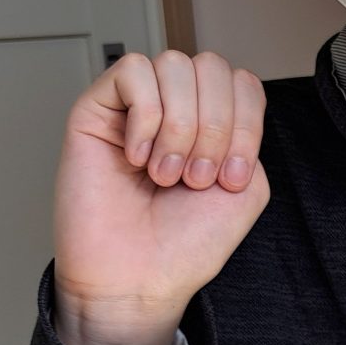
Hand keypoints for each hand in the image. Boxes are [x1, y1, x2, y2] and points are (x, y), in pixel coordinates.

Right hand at [52, 49, 270, 344]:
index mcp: (212, 125)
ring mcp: (136, 106)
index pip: (242, 82)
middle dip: (215, 127)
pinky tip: (137, 157)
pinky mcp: (96, 108)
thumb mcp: (246, 190)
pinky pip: (132, 71)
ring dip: (180, 126)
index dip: (245, 125)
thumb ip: (249, 134)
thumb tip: (228, 96)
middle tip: (194, 179)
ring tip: (165, 174)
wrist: (135, 279)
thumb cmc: (183, 245)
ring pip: (174, 64)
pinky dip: (145, 116)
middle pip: (212, 66)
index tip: (231, 178)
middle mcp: (176, 109)